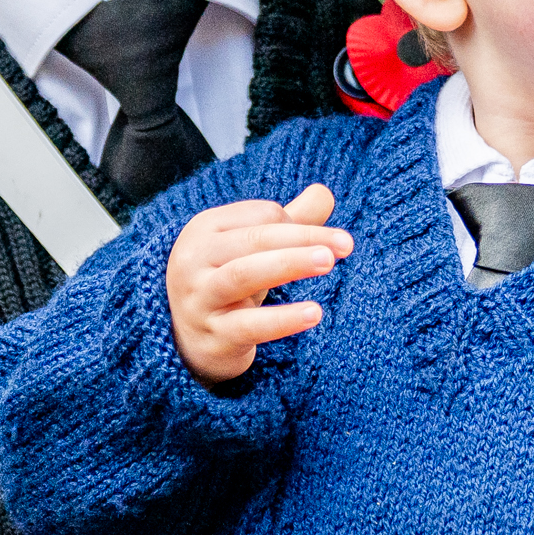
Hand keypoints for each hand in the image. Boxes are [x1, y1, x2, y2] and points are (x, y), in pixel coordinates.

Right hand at [166, 183, 346, 385]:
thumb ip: (288, 222)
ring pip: (244, 274)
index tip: (323, 241)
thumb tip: (325, 193)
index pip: (260, 215)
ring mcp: (200, 298)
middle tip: (345, 244)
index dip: (297, 225)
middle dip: (302, 238)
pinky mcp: (213, 335)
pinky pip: (250, 325)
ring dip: (290, 264)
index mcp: (204, 229)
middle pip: (254, 239)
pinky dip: (283, 318)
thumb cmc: (226, 284)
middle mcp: (194, 259)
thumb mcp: (251, 251)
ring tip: (329, 262)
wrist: (188, 341)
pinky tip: (315, 313)